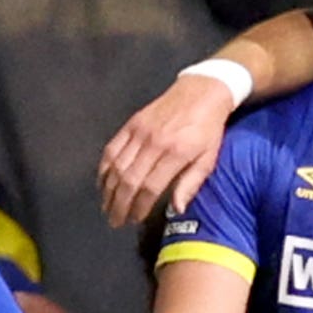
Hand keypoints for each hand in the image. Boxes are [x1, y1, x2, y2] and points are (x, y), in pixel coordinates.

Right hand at [98, 77, 238, 225]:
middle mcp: (154, 142)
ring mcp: (139, 132)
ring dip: (109, 190)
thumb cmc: (208, 129)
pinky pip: (111, 149)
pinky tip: (103, 183)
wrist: (201, 92)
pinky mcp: (131, 124)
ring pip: (116, 166)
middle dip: (119, 204)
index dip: (139, 207)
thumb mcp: (209, 158)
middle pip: (129, 180)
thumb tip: (177, 209)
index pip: (150, 187)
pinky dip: (104, 168)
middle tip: (115, 221)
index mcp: (176, 153)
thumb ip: (191, 184)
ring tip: (107, 207)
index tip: (134, 220)